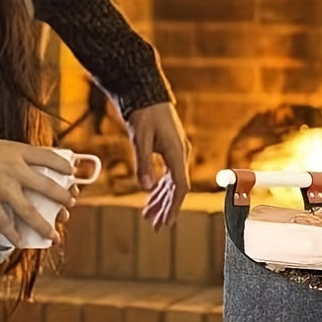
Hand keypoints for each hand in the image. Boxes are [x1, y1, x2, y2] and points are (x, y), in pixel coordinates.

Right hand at [0, 140, 74, 246]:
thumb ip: (23, 157)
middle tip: (70, 203)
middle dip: (62, 198)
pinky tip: (22, 242)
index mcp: (18, 153)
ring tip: (56, 236)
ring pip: (30, 212)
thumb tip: (45, 166)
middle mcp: (14, 171)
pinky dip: (14, 235)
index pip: (50, 157)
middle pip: (47, 187)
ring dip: (44, 226)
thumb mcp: (4, 147)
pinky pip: (5, 223)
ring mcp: (2, 189)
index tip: (72, 172)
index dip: (64, 165)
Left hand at [128, 102, 190, 229]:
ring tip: (150, 216)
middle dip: (167, 208)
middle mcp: (181, 154)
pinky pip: (168, 174)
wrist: (147, 94)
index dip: (174, 205)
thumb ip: (143, 163)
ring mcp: (177, 152)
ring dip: (162, 199)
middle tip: (157, 227)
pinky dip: (159, 187)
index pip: (181, 186)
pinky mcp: (170, 149)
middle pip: (177, 188)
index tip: (167, 222)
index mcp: (178, 153)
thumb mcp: (140, 138)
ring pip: (172, 182)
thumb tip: (145, 188)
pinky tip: (151, 196)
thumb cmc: (144, 113)